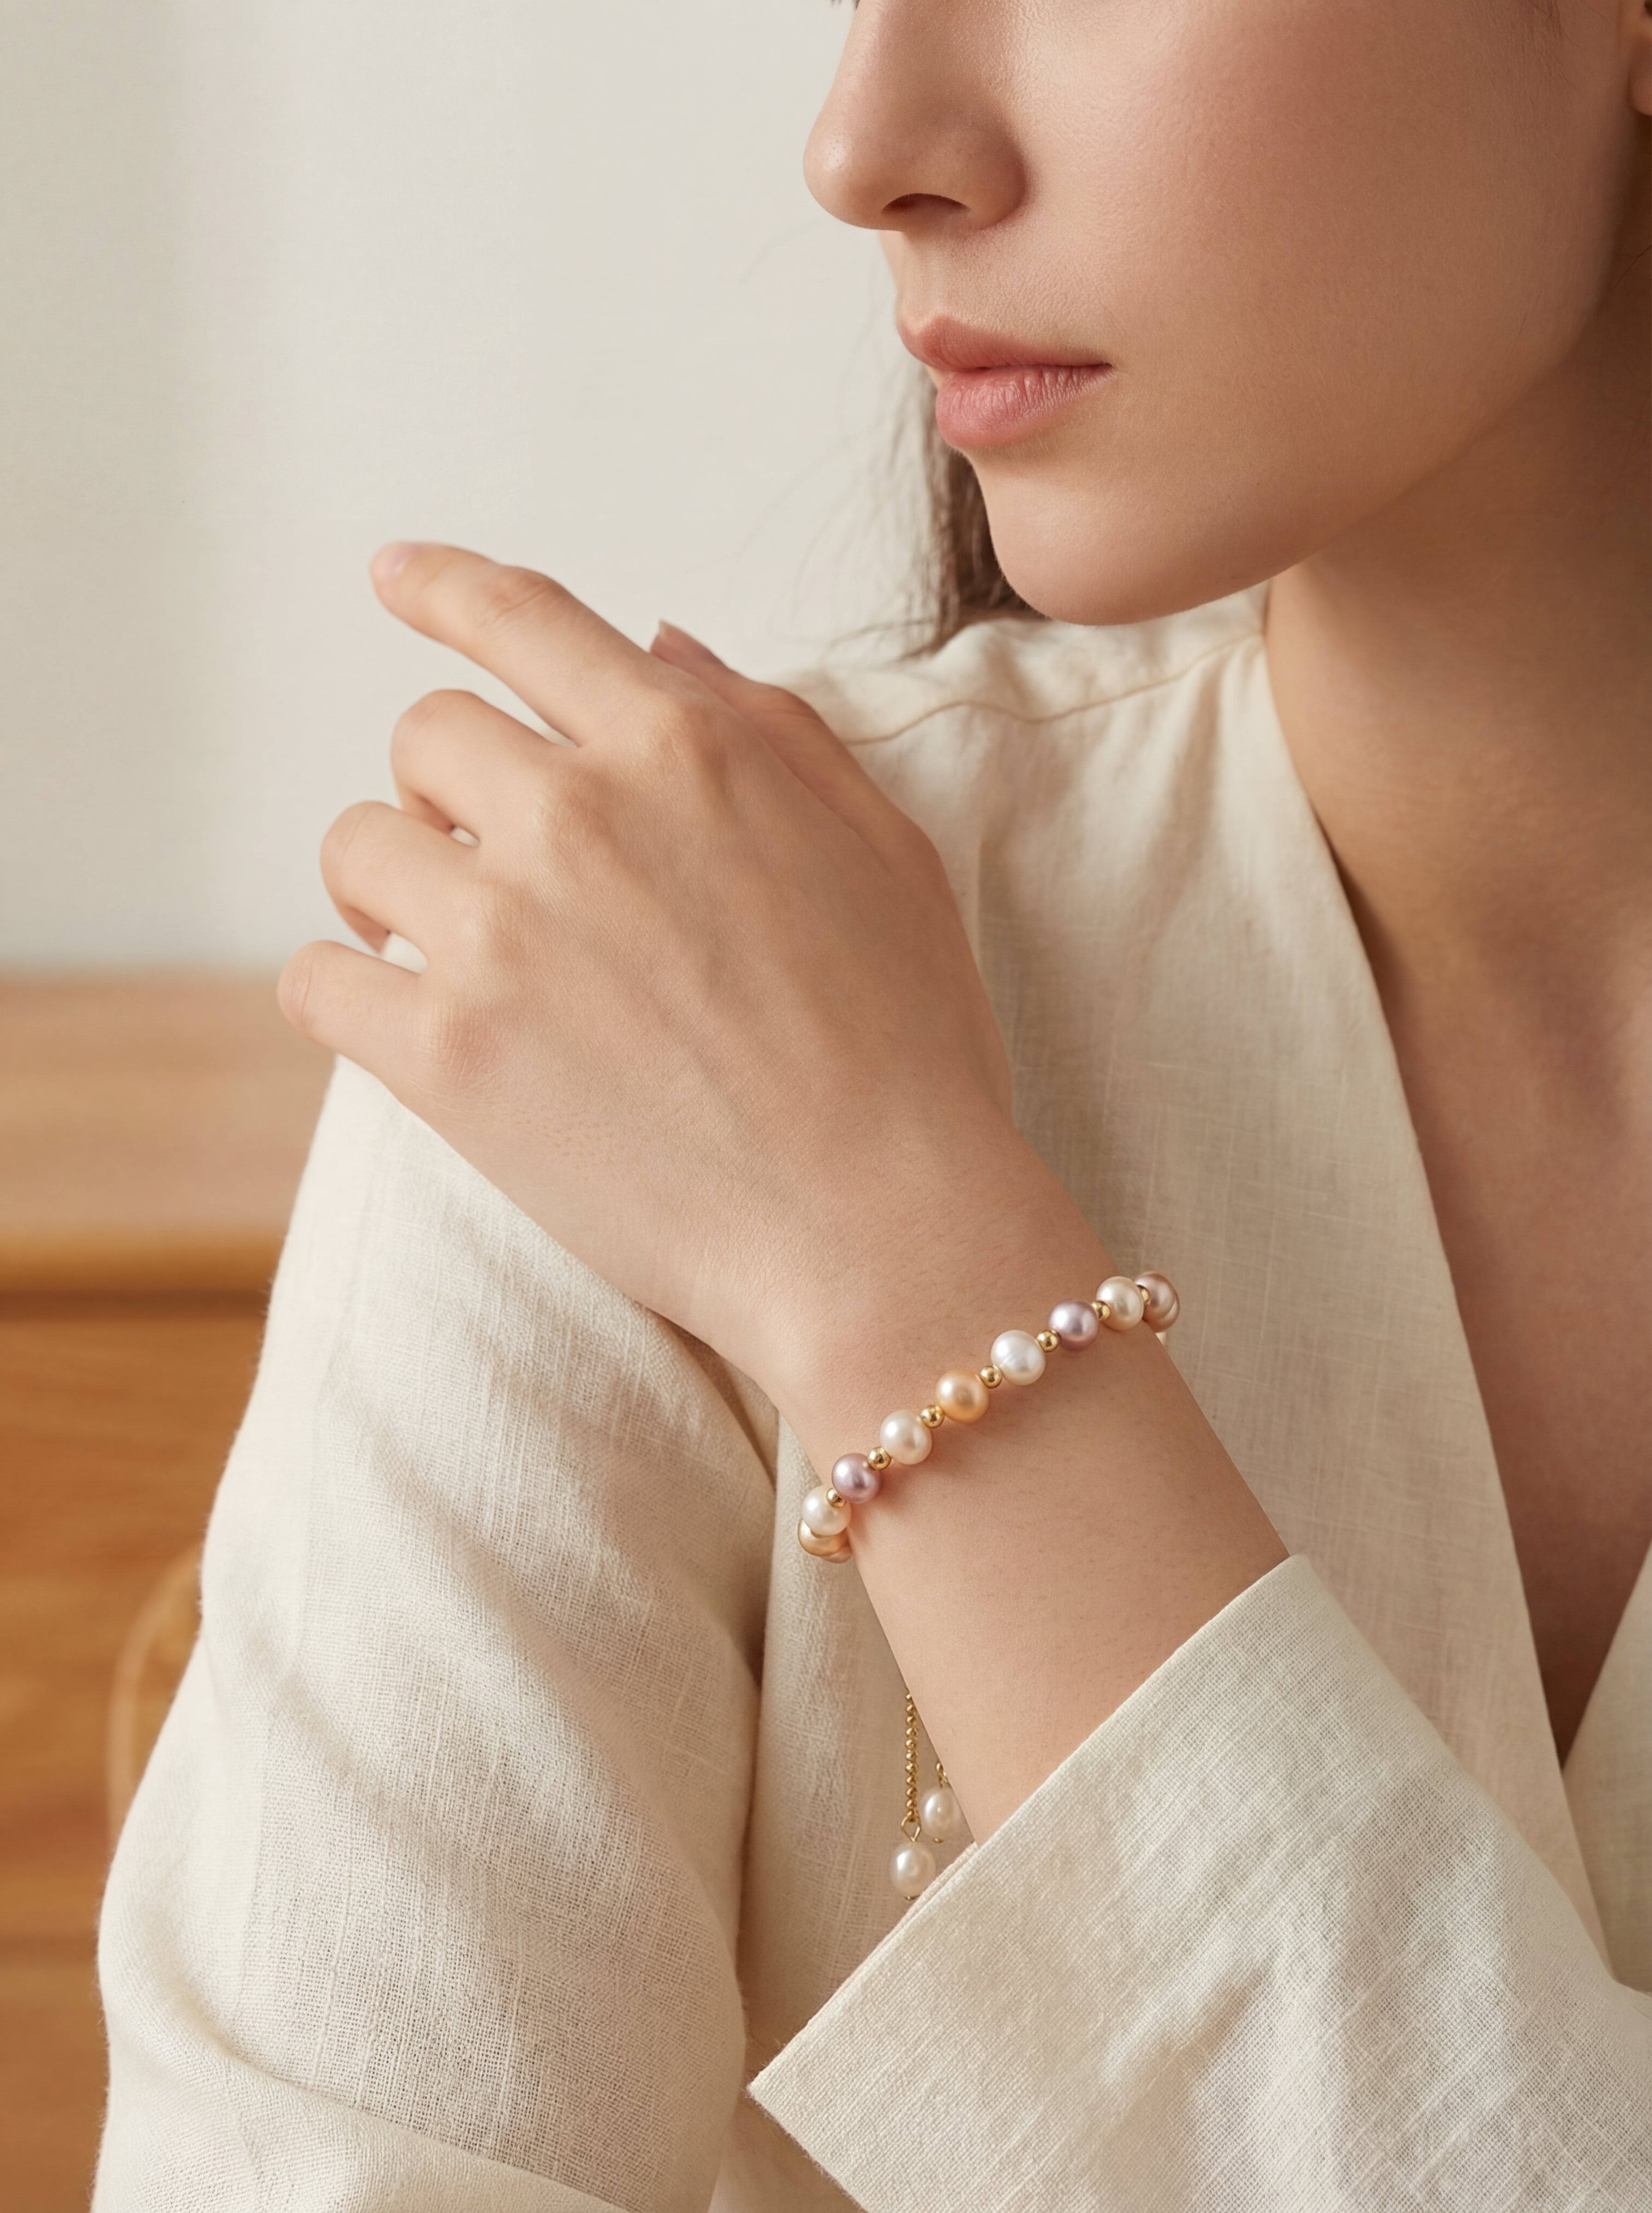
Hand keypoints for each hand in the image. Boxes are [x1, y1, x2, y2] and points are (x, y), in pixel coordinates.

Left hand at [280, 543, 1054, 1405]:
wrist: (880, 1231)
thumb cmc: (908, 1047)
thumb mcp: (884, 849)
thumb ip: (771, 729)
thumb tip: (663, 641)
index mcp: (684, 751)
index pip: (522, 618)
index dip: (445, 586)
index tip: (397, 577)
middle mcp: (577, 818)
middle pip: (425, 735)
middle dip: (448, 788)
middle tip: (489, 863)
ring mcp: (502, 938)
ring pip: (357, 849)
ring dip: (390, 887)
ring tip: (448, 950)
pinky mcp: (446, 1060)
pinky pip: (316, 983)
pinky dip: (344, 993)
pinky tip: (403, 1024)